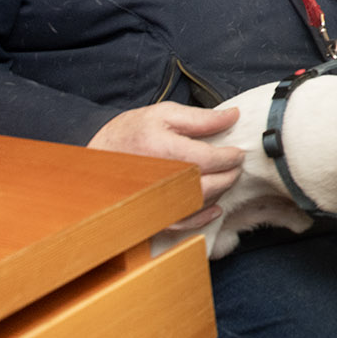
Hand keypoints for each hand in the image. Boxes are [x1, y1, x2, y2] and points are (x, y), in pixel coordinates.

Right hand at [88, 103, 244, 227]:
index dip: (230, 156)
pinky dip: (204, 217)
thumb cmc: (131, 132)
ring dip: (220, 192)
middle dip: (230, 175)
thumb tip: (233, 116)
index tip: (237, 151)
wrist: (98, 157)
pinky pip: (184, 223)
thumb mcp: (164, 114)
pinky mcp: (152, 215)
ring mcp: (155, 200)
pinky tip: (215, 207)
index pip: (209, 159)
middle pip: (208, 184)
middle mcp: (160, 179)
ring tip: (224, 177)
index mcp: (163, 149)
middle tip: (236, 164)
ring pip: (200, 203)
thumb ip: (202, 118)